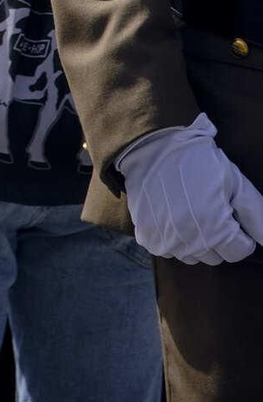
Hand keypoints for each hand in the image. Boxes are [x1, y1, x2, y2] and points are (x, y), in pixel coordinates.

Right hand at [119, 115, 262, 264]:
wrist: (148, 145)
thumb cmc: (195, 159)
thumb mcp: (233, 179)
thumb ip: (255, 212)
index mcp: (216, 228)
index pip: (240, 251)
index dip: (240, 233)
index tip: (230, 214)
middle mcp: (192, 241)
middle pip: (217, 257)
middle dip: (220, 237)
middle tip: (210, 209)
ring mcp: (168, 242)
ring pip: (194, 256)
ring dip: (197, 240)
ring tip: (191, 210)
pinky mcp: (148, 238)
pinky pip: (170, 251)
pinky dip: (174, 238)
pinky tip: (173, 214)